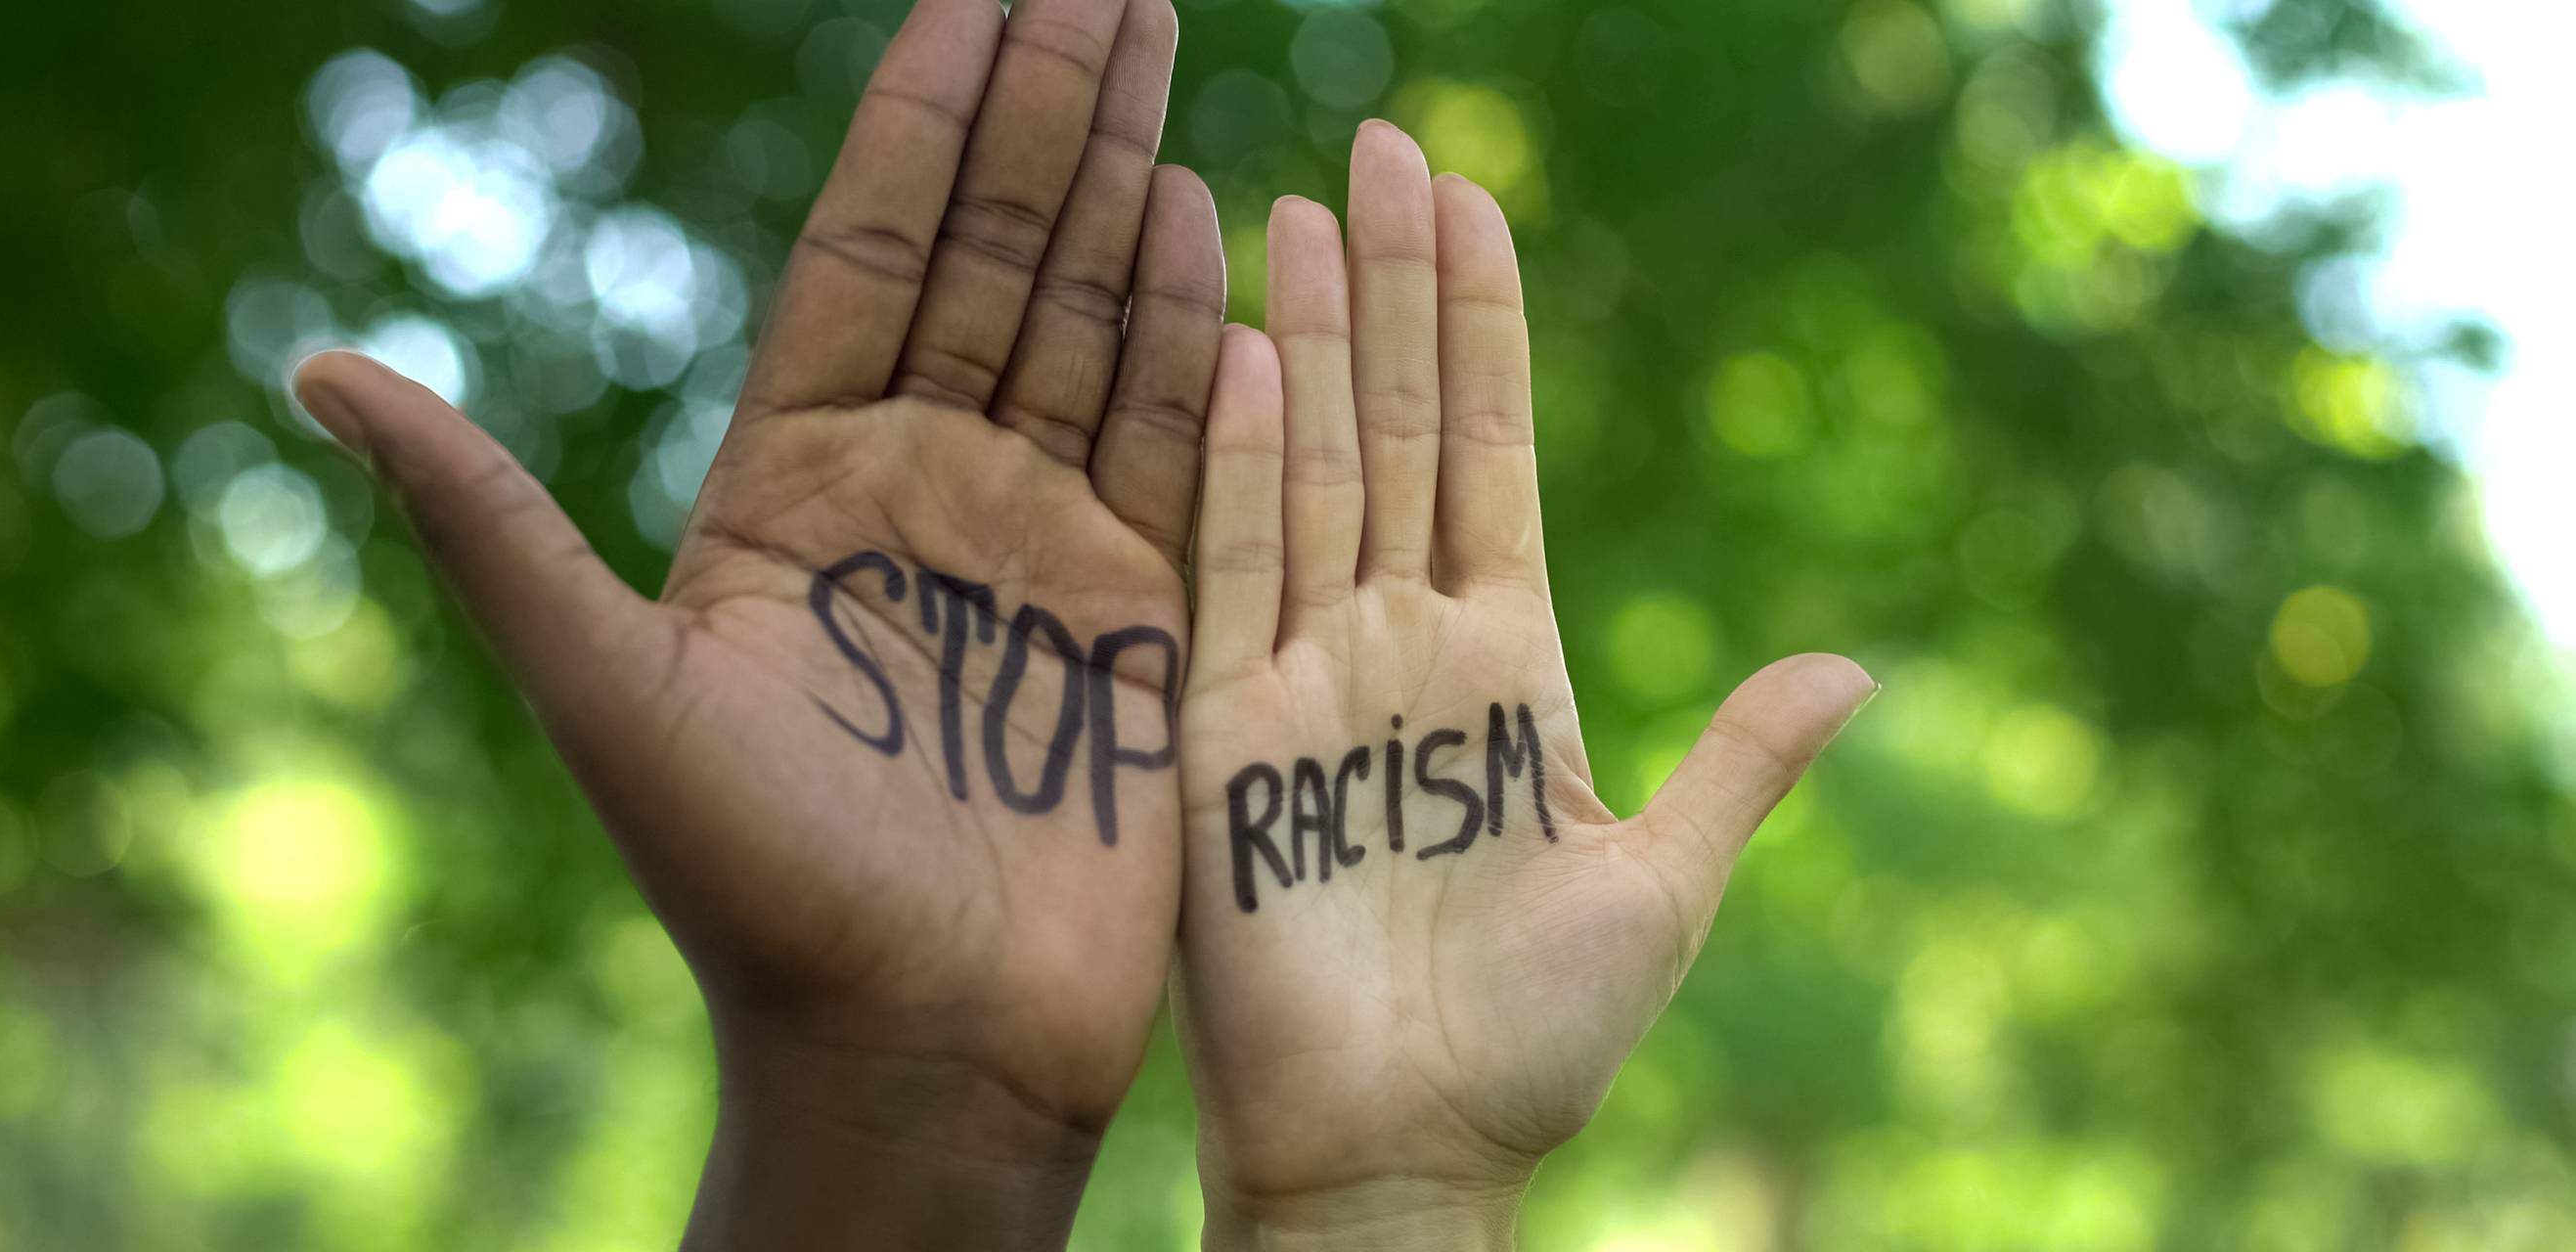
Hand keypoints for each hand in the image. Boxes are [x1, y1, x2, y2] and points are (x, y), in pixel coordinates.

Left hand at [291, 0, 1220, 1244]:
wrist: (911, 1050)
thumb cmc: (751, 889)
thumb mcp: (603, 688)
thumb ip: (489, 520)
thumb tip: (315, 364)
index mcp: (792, 481)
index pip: (870, 251)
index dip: (924, 117)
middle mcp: (918, 486)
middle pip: (991, 256)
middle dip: (1047, 109)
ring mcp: (1036, 541)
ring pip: (1085, 322)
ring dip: (1124, 182)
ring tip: (1157, 41)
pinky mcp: (1140, 612)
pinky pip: (1175, 442)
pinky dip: (1192, 331)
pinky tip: (1209, 217)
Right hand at [1172, 122, 1876, 1247]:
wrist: (1408, 1150)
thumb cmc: (1534, 1038)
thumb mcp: (1665, 885)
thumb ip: (1740, 761)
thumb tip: (1860, 668)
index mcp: (1500, 663)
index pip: (1486, 455)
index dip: (1476, 328)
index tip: (1470, 201)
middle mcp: (1395, 646)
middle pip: (1391, 431)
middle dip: (1387, 290)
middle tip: (1382, 150)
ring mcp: (1303, 682)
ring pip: (1307, 473)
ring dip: (1306, 339)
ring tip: (1297, 206)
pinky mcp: (1225, 741)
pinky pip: (1230, 579)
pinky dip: (1237, 471)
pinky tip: (1247, 359)